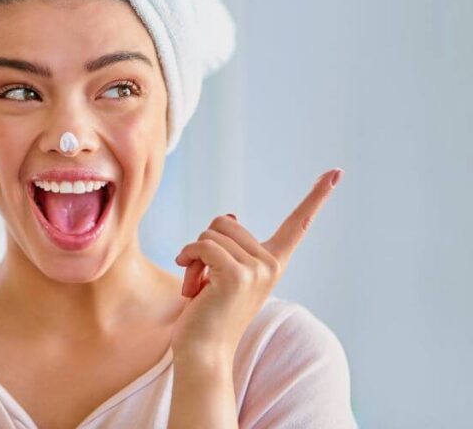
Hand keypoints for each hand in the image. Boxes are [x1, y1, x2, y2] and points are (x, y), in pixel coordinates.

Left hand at [170, 169, 342, 359]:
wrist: (203, 351)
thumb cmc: (208, 313)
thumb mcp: (221, 272)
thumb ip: (230, 245)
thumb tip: (231, 215)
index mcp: (273, 263)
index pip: (298, 224)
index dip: (316, 196)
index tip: (335, 172)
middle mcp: (271, 264)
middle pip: (224, 222)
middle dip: (203, 245)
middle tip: (203, 278)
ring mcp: (257, 270)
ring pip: (210, 233)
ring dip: (193, 256)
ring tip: (198, 286)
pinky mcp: (237, 275)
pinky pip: (202, 246)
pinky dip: (188, 259)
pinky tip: (190, 284)